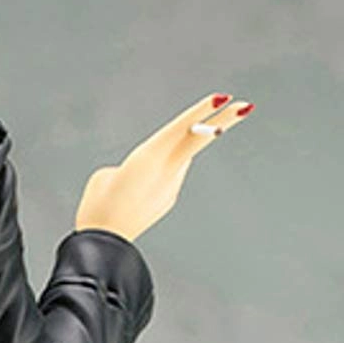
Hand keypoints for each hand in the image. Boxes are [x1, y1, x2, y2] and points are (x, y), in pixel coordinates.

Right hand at [74, 92, 253, 240]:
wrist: (104, 243)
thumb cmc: (100, 208)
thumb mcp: (107, 175)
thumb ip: (131, 164)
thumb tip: (140, 170)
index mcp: (149, 157)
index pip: (182, 128)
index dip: (202, 112)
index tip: (223, 99)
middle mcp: (165, 171)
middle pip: (197, 140)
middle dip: (223, 122)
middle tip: (244, 108)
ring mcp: (170, 187)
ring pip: (181, 159)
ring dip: (179, 151)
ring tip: (160, 162)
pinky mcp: (167, 200)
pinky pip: (169, 178)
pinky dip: (160, 176)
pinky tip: (137, 191)